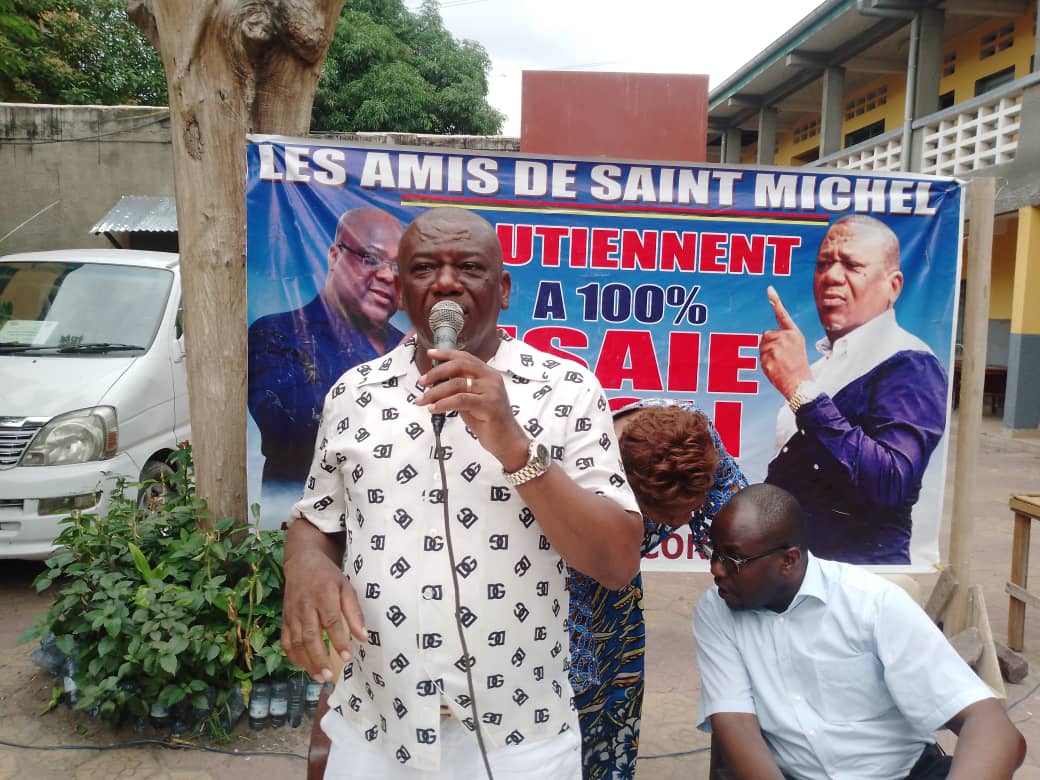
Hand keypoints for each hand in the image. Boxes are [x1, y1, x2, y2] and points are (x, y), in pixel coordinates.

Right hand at [281, 523, 366, 681]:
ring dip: (307, 662)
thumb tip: (363, 636)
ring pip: (296, 642)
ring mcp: (292, 614)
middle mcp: (305, 606)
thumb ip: (354, 611)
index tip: (347, 657)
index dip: (338, 640)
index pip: (331, 620)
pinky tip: (304, 667)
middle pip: (310, 635)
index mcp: (323, 595)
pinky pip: (286, 641)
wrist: (302, 562)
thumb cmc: (328, 576)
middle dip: (319, 657)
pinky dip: (293, 657)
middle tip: (330, 675)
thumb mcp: (346, 586)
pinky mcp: (285, 619)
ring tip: (320, 677)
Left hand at [416, 347, 529, 470]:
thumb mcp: (472, 400)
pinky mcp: (489, 405)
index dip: (446, 354)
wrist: (507, 441)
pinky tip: (433, 409)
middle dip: (437, 372)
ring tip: (422, 400)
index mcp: (488, 374)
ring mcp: (491, 391)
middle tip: (422, 382)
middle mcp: (491, 378)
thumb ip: (459, 389)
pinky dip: (443, 404)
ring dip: (435, 392)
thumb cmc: (489, 422)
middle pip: (459, 366)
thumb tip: (435, 383)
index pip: (465, 358)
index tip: (430, 354)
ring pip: (457, 384)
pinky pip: (460, 400)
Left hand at [760, 286, 812, 399]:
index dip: (775, 301)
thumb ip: (781, 340)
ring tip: (779, 364)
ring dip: (766, 354)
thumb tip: (761, 336)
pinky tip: (774, 368)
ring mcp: (777, 344)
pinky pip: (760, 355)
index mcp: (795, 334)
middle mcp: (786, 336)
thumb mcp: (794, 350)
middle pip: (767, 335)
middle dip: (769, 345)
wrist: (800, 384)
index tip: (769, 289)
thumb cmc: (797, 369)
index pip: (783, 315)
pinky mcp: (769, 353)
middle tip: (781, 359)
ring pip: (762, 345)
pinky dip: (764, 362)